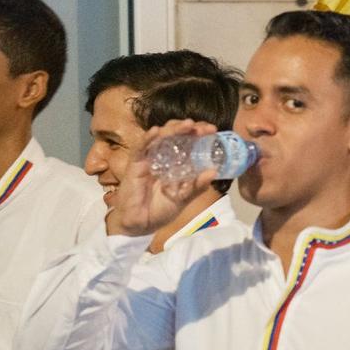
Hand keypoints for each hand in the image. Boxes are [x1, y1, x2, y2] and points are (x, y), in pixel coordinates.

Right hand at [111, 118, 218, 235]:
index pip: (188, 141)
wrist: (140, 225)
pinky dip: (147, 139)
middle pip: (175, 135)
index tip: (213, 130)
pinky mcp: (135, 165)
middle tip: (204, 128)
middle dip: (189, 128)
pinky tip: (156, 131)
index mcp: (176, 162)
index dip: (199, 133)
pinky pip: (140, 149)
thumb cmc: (160, 209)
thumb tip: (214, 171)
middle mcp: (163, 157)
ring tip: (188, 125)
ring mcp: (149, 159)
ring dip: (173, 129)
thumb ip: (197, 186)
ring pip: (160, 137)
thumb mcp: (183, 198)